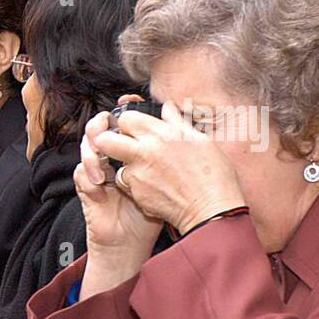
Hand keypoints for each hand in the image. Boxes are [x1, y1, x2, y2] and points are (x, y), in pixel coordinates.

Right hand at [77, 112, 163, 257]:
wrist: (135, 242)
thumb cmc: (156, 210)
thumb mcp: (171, 173)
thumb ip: (170, 145)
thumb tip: (174, 112)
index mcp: (133, 151)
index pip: (123, 121)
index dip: (123, 109)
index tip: (128, 101)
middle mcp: (114, 158)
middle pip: (100, 127)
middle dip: (102, 124)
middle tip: (110, 127)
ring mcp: (99, 172)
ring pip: (87, 146)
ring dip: (93, 150)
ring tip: (104, 156)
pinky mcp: (87, 189)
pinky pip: (79, 172)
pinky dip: (89, 174)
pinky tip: (102, 183)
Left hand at [89, 101, 246, 234]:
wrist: (211, 210)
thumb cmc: (212, 175)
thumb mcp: (199, 140)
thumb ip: (177, 122)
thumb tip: (167, 108)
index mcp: (161, 134)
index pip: (126, 118)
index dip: (128, 123)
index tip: (134, 129)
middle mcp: (144, 152)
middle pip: (105, 140)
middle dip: (108, 141)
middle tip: (123, 146)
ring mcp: (138, 175)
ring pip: (118, 165)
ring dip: (128, 166)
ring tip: (151, 171)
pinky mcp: (136, 194)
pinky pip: (127, 186)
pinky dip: (136, 185)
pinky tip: (155, 187)